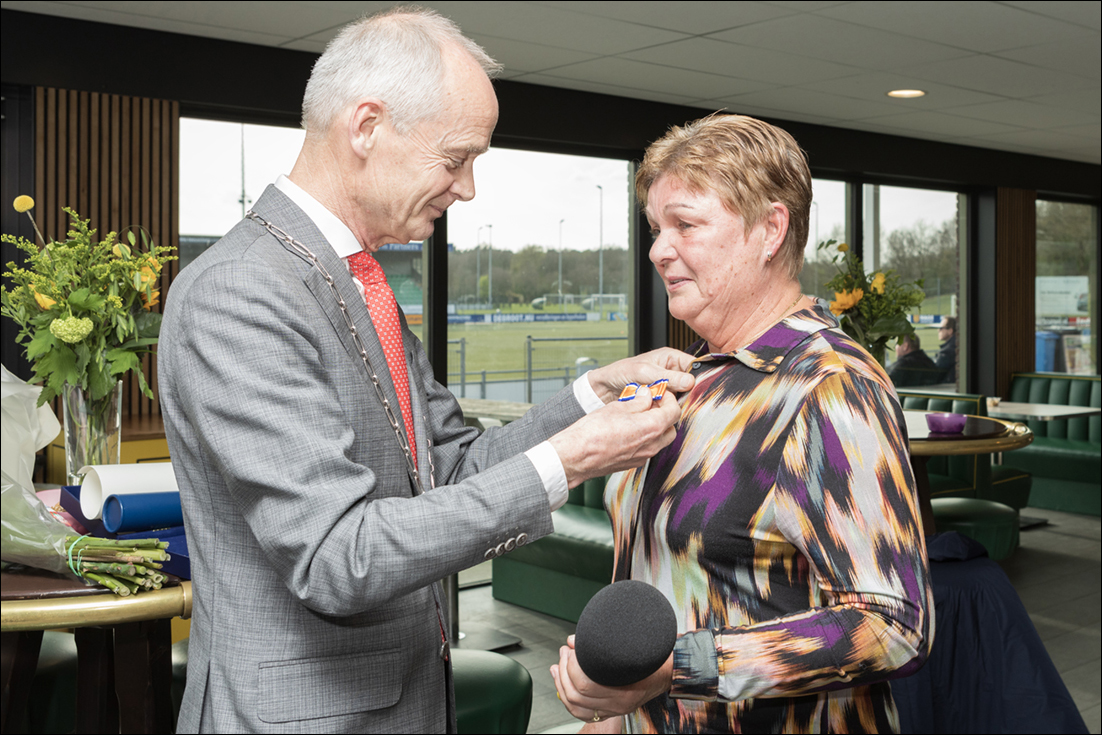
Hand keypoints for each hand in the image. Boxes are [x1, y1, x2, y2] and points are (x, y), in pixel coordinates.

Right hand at [549, 384, 680, 487]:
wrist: (577, 456)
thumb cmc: (593, 432)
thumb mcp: (618, 407)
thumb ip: (638, 401)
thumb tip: (647, 395)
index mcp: (652, 427)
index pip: (674, 411)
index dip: (669, 399)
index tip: (659, 394)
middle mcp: (652, 445)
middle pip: (671, 428)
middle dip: (665, 414)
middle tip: (651, 404)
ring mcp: (644, 456)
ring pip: (661, 440)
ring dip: (656, 427)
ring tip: (639, 416)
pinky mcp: (634, 463)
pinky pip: (649, 449)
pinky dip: (646, 438)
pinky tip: (631, 430)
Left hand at [551, 634, 671, 722]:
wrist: (669, 670)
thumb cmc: (652, 654)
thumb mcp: (628, 645)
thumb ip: (599, 642)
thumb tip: (573, 642)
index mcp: (624, 687)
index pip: (585, 684)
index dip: (571, 665)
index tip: (570, 648)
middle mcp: (619, 703)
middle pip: (577, 696)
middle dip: (564, 672)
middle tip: (563, 653)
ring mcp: (616, 709)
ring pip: (576, 708)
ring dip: (562, 685)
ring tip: (558, 666)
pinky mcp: (613, 711)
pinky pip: (583, 714)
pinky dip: (568, 700)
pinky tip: (563, 685)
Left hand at [586, 348, 694, 403]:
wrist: (604, 389)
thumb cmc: (620, 372)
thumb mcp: (643, 372)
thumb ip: (666, 377)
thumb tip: (689, 381)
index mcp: (671, 358)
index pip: (694, 366)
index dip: (698, 377)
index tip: (696, 389)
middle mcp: (672, 372)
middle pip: (690, 384)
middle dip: (687, 393)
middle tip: (679, 399)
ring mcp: (668, 387)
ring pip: (682, 397)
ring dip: (675, 402)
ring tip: (665, 404)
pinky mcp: (662, 400)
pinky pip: (671, 406)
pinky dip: (667, 409)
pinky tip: (660, 410)